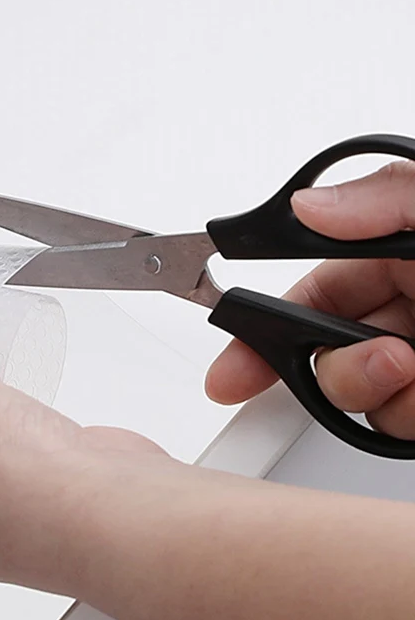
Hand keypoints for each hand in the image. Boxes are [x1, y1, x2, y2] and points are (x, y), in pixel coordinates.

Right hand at [206, 160, 414, 438]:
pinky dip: (401, 414)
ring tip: (398, 364)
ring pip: (354, 393)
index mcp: (408, 255)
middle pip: (321, 345)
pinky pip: (392, 423)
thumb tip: (306, 207)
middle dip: (303, 361)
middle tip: (267, 372)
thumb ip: (387, 196)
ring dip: (359, 386)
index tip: (225, 350)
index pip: (315, 289)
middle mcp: (413, 308)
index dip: (261, 319)